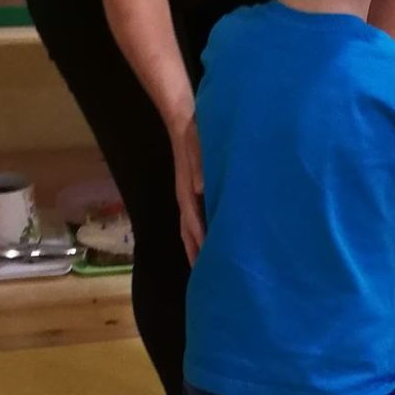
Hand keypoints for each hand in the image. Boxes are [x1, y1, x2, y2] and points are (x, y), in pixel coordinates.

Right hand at [170, 117, 205, 264]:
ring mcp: (189, 193)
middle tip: (207, 277)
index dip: (200, 244)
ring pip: (191, 227)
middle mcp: (186, 196)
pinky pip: (197, 216)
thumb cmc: (192, 133)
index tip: (207, 265)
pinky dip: (201, 231)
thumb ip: (200, 167)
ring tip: (207, 266)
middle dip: (196, 254)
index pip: (193, 224)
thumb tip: (201, 190)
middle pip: (189, 232)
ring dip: (197, 246)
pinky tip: (212, 238)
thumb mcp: (197, 147)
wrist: (182, 118)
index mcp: (187, 191)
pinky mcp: (194, 188)